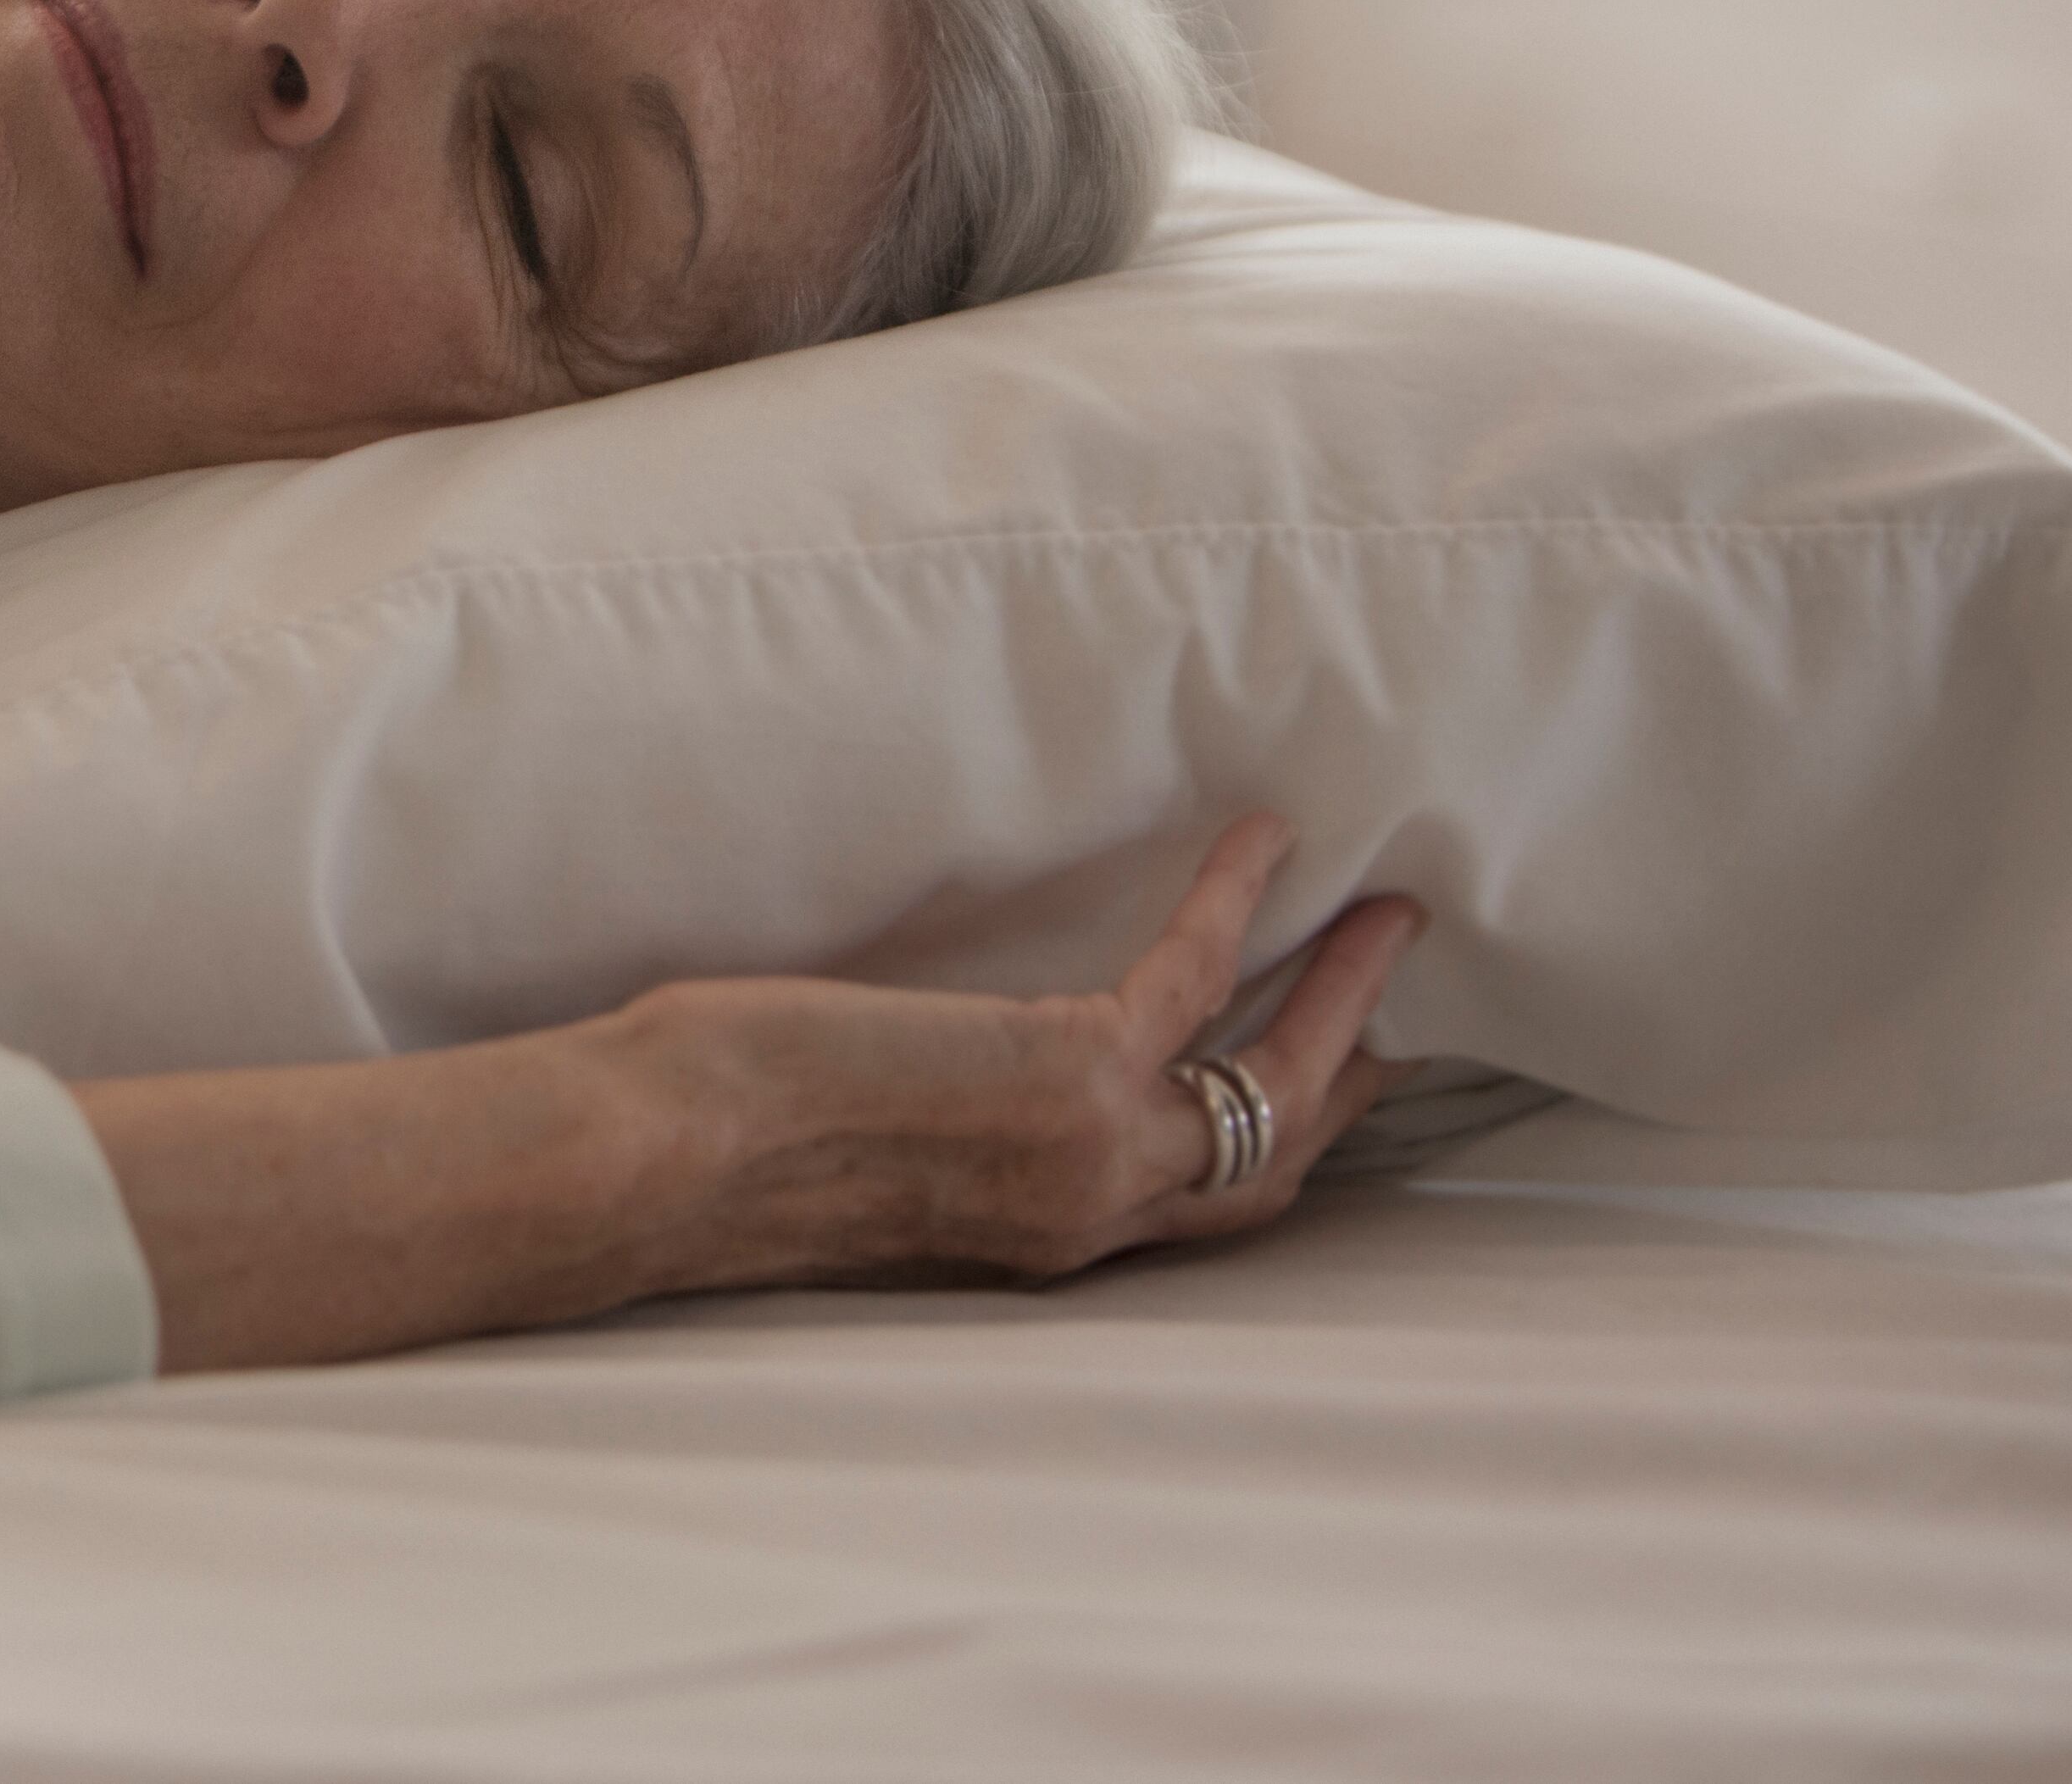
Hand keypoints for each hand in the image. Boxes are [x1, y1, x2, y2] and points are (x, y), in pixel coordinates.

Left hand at [78, 815, 1424, 1372]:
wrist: (660, 1163)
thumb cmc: (711, 1149)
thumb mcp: (858, 1152)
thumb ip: (930, 1126)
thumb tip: (918, 1064)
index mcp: (1039, 1237)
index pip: (1201, 1206)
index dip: (1277, 1141)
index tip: (1336, 1080)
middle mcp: (1085, 1215)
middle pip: (1275, 1158)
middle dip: (1352, 1075)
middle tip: (1412, 1001)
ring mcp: (1089, 1153)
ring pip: (1276, 1080)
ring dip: (1344, 994)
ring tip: (1391, 910)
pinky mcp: (1066, 1074)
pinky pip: (1188, 974)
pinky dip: (1232, 901)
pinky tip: (1259, 834)